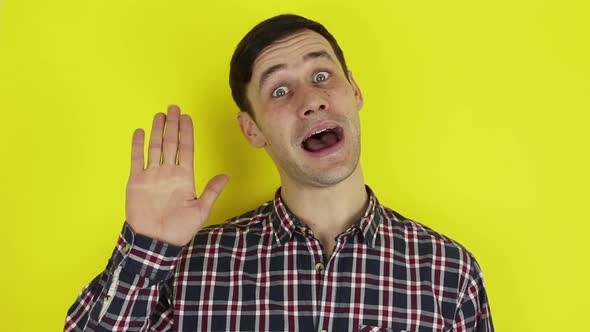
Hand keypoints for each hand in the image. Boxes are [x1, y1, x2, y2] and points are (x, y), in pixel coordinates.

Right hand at [125, 105, 228, 245]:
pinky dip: (137, 145)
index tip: (186, 117)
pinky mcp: (136, 181)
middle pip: (171, 143)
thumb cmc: (179, 229)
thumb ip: (211, 191)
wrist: (156, 241)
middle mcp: (168, 172)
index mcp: (183, 177)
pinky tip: (139, 131)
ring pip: (155, 147)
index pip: (186, 149)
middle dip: (172, 125)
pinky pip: (136, 159)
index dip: (186, 132)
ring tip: (159, 115)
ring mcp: (152, 175)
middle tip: (173, 107)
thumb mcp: (200, 210)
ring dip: (157, 130)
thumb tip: (226, 177)